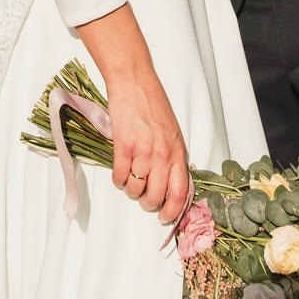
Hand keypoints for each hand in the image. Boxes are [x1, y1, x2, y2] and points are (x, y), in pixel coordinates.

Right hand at [77, 5, 189, 221]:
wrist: (134, 81)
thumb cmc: (153, 104)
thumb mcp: (172, 132)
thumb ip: (173, 156)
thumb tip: (171, 182)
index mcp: (178, 151)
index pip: (180, 193)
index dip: (173, 211)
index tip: (166, 217)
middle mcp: (163, 154)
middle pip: (156, 196)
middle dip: (148, 203)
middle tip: (144, 199)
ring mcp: (142, 151)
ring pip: (136, 189)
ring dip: (131, 191)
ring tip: (130, 182)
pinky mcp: (123, 145)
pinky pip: (120, 176)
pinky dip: (118, 180)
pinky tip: (119, 173)